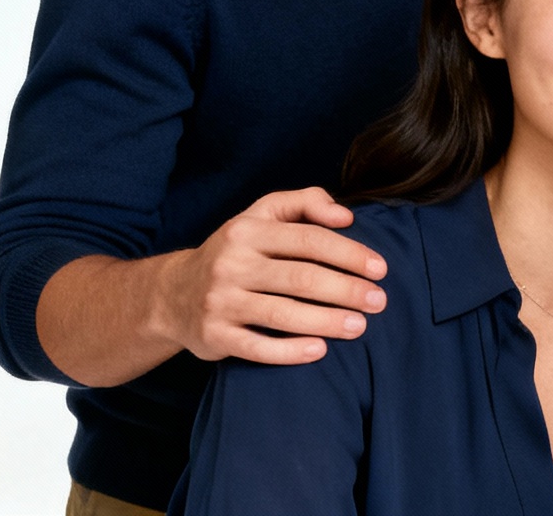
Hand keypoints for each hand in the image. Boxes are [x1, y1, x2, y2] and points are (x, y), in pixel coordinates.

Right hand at [154, 188, 387, 364]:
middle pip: (301, 279)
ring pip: (283, 314)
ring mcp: (219, 302)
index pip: (310, 240)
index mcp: (247, 232)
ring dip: (327, 322)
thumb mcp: (262, 215)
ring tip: (359, 326)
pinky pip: (257, 347)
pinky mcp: (213, 336)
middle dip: (347, 291)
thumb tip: (345, 215)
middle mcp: (231, 265)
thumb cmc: (236, 251)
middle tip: (379, 301)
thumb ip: (305, 202)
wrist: (172, 294)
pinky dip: (290, 351)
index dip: (350, 254)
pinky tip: (319, 350)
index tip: (380, 269)